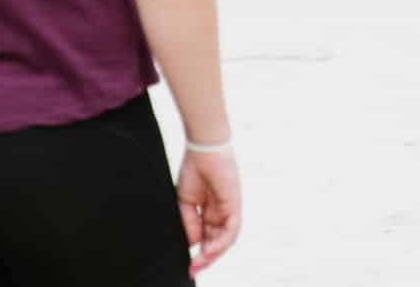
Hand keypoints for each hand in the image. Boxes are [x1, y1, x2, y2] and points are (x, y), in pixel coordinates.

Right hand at [177, 147, 241, 273]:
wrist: (202, 150)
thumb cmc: (194, 170)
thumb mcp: (185, 202)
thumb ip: (189, 223)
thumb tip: (193, 243)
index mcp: (209, 213)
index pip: (206, 239)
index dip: (198, 253)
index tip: (189, 266)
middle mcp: (220, 213)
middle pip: (216, 242)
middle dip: (205, 258)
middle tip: (193, 270)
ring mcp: (229, 209)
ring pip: (225, 239)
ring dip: (213, 254)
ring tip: (200, 263)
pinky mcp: (234, 205)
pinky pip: (231, 229)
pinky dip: (221, 241)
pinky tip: (210, 250)